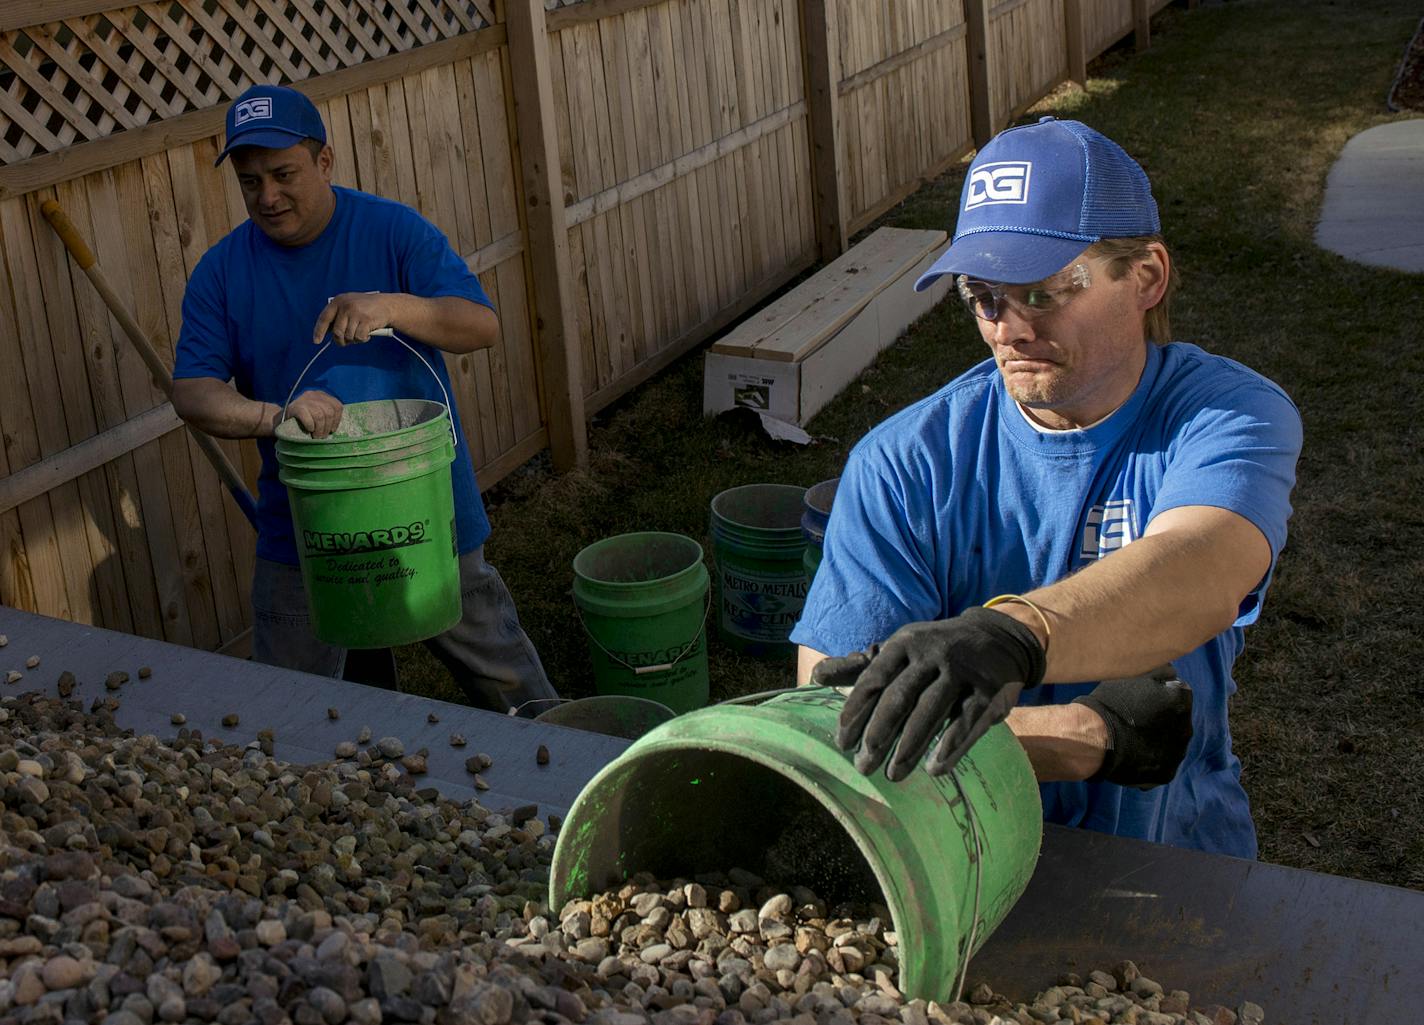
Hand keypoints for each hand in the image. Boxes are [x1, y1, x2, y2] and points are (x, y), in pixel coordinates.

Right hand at [284, 390, 342, 438]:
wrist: (278, 420)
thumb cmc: (300, 420)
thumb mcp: (315, 413)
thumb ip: (326, 415)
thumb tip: (336, 428)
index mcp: (321, 395)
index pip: (337, 406)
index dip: (337, 420)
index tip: (332, 430)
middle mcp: (313, 395)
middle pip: (329, 411)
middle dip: (327, 427)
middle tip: (322, 436)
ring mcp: (303, 400)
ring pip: (320, 415)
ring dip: (320, 429)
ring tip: (316, 436)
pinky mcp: (294, 407)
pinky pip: (307, 418)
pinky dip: (310, 426)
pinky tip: (309, 430)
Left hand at [314, 292, 397, 344]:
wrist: (387, 305)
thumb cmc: (366, 308)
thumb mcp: (349, 305)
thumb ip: (338, 315)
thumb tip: (327, 332)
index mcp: (338, 301)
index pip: (324, 318)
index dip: (319, 331)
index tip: (316, 341)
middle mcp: (345, 306)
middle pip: (336, 332)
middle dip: (341, 340)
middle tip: (346, 342)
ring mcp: (355, 313)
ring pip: (348, 336)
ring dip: (354, 340)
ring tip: (360, 334)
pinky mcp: (366, 320)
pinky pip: (359, 337)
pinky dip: (363, 339)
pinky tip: (367, 334)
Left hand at [815, 607, 1046, 781]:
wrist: (998, 637)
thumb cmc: (935, 652)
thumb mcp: (900, 651)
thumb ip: (860, 669)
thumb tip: (815, 677)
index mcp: (905, 643)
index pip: (873, 680)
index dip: (855, 713)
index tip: (841, 743)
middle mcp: (933, 653)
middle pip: (899, 699)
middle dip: (878, 735)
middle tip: (862, 767)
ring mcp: (963, 671)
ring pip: (930, 713)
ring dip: (909, 748)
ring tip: (893, 775)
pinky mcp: (990, 690)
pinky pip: (967, 723)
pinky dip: (950, 748)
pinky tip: (934, 769)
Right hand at [1071, 665, 1192, 788]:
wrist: (1094, 739)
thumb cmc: (1111, 702)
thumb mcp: (1135, 675)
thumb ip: (1159, 671)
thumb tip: (1170, 673)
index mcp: (1181, 699)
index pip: (1177, 693)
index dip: (1159, 695)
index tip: (1141, 700)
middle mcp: (1187, 727)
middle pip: (1176, 721)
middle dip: (1161, 720)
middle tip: (1135, 720)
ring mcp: (1178, 753)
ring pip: (1170, 744)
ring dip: (1157, 740)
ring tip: (1131, 739)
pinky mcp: (1167, 774)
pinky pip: (1160, 764)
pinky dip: (1149, 760)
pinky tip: (1132, 755)